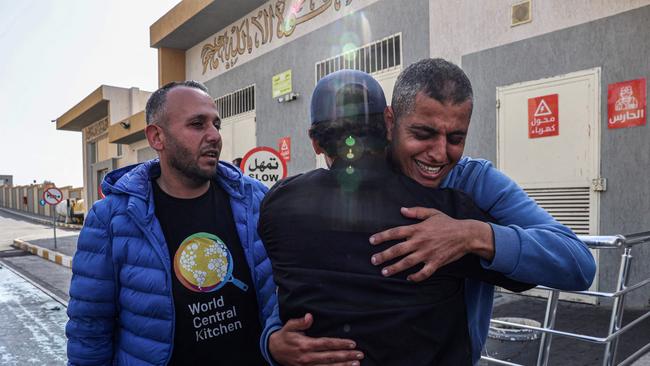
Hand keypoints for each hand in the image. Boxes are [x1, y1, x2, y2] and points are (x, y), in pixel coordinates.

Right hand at [268, 313, 363, 365]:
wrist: (274, 351)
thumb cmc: (285, 336)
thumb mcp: (289, 326)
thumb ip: (300, 322)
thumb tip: (310, 316)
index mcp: (305, 345)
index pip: (326, 344)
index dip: (340, 344)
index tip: (352, 343)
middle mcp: (308, 357)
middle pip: (331, 357)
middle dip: (347, 356)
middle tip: (360, 354)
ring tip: (356, 364)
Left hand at [369, 207, 494, 281]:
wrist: (466, 235)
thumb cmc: (448, 223)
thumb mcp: (432, 213)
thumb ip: (416, 211)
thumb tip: (401, 210)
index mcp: (417, 229)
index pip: (395, 233)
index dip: (382, 236)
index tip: (371, 241)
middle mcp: (420, 242)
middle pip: (397, 250)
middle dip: (383, 256)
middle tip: (373, 260)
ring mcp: (427, 253)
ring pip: (407, 263)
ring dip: (394, 268)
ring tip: (384, 272)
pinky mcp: (436, 263)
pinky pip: (423, 273)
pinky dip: (415, 277)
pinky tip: (408, 278)